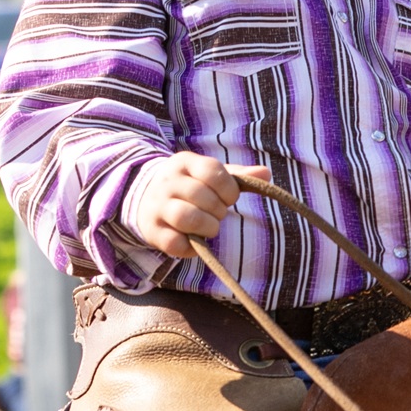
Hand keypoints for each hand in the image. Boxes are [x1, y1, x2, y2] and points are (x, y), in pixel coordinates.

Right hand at [129, 155, 263, 259]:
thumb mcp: (209, 175)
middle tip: (218, 214)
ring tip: (209, 227)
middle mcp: (167, 182)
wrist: (145, 199)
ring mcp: (157, 207)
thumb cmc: (189, 187)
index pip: (212, 171)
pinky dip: (191, 247)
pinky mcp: (152, 231)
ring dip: (208, 227)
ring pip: (187, 217)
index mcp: (184, 163)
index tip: (230, 198)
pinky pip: (176, 243)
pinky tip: (194, 241)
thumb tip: (266, 173)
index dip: (229, 189)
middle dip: (219, 210)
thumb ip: (238, 176)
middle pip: (201, 196)